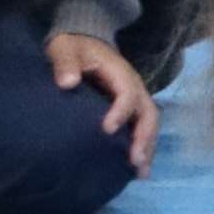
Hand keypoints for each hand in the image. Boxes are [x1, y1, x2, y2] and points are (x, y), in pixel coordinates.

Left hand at [47, 24, 153, 171]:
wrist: (82, 41)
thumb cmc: (73, 47)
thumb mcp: (64, 48)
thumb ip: (65, 63)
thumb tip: (68, 83)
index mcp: (119, 72)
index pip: (127, 93)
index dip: (121, 111)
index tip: (106, 130)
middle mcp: (133, 86)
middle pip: (148, 112)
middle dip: (144, 137)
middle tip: (135, 161)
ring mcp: (133, 98)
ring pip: (149, 123)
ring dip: (148, 146)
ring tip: (141, 172)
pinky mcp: (128, 108)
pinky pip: (141, 127)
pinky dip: (143, 146)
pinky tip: (136, 167)